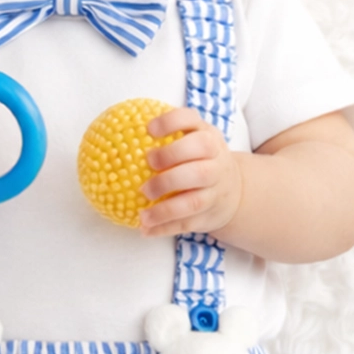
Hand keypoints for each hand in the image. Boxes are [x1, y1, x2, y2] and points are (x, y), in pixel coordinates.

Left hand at [138, 108, 242, 237]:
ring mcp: (216, 191)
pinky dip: (165, 228)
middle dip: (170, 169)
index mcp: (208, 137)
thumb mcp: (194, 139)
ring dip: (165, 209)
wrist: (235, 191)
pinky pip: (188, 223)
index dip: (171, 124)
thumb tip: (118, 133)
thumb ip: (169, 135)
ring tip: (143, 214)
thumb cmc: (201, 160)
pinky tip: (146, 229)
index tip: (149, 130)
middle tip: (147, 166)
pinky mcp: (210, 214)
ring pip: (193, 201)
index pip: (193, 123)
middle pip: (199, 167)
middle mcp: (216, 163)